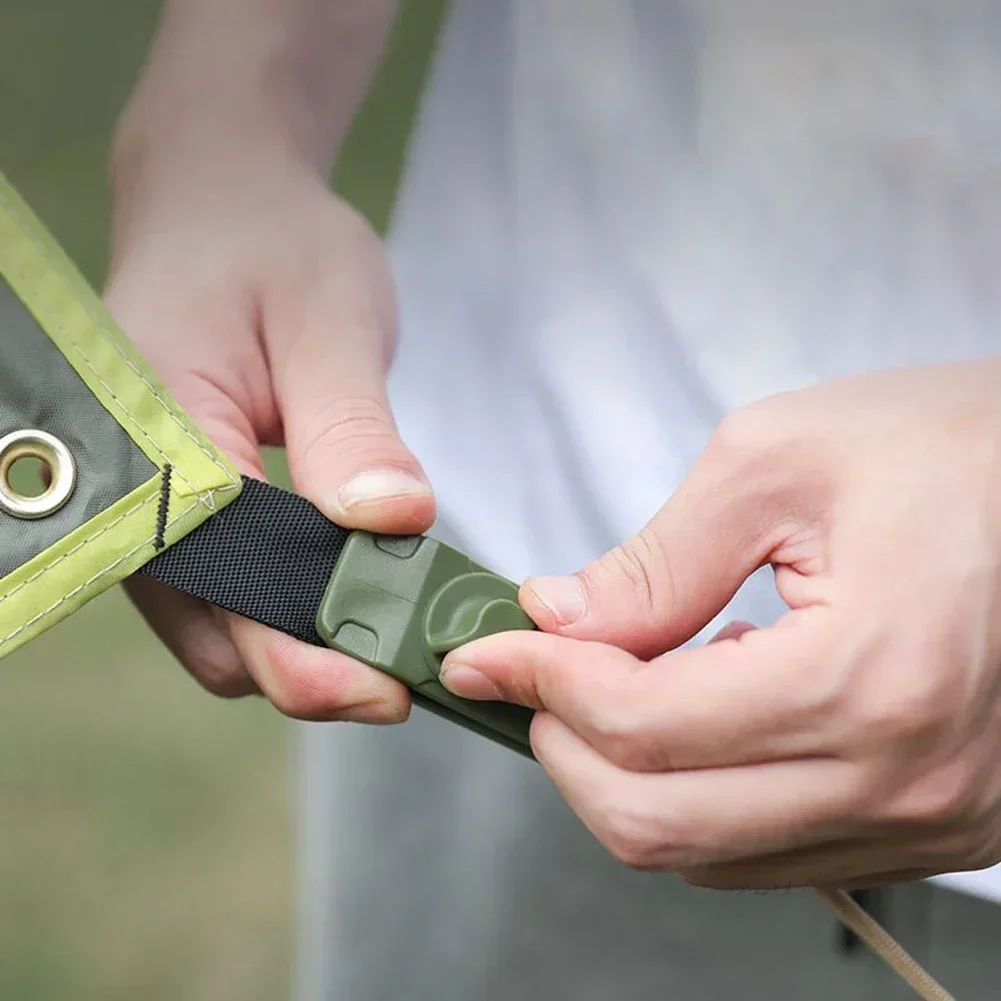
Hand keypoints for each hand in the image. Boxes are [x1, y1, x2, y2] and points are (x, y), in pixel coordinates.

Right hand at [106, 147, 432, 722]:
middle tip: (418, 668)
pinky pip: (233, 603)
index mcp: (154, 443)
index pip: (225, 588)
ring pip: (224, 639)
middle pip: (218, 642)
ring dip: (308, 655)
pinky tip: (363, 604)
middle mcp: (135, 500)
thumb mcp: (327, 320)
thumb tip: (393, 522)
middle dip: (318, 673)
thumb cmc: (271, 249)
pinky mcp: (187, 522)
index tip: (399, 678)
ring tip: (401, 640)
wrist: (222, 212)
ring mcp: (156, 519)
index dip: (311, 656)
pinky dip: (295, 621)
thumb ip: (351, 428)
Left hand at [441, 360, 1000, 889]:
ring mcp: (926, 818)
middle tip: (531, 675)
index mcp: (868, 677)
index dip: (541, 683)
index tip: (489, 647)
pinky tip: (691, 714)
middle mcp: (903, 778)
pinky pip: (770, 849)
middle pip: (659, 822)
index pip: (643, 727)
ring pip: (706, 853)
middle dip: (564, 748)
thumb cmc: (945, 447)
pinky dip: (697, 794)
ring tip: (607, 686)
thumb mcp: (776, 463)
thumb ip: (655, 563)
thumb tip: (559, 621)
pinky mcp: (931, 823)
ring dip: (623, 776)